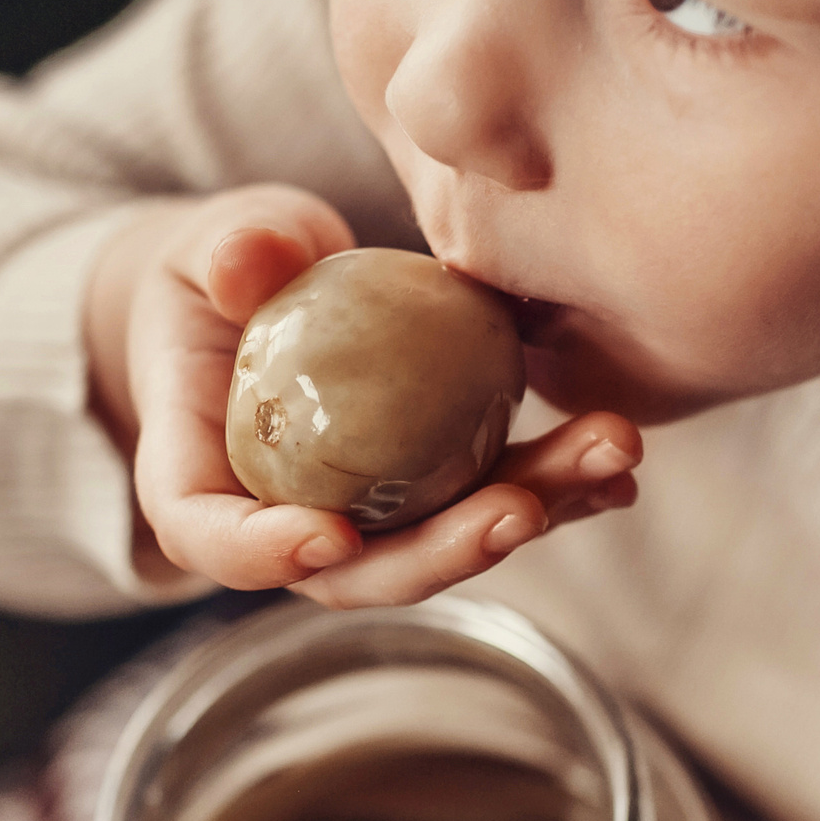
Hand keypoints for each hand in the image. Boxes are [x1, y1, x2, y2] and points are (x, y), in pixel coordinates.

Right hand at [87, 186, 640, 607]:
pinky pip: (492, 501)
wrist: (265, 292)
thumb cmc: (224, 271)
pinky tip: (617, 467)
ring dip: (533, 512)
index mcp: (202, 476)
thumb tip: (246, 261)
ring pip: (442, 544)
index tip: (333, 534)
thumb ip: (228, 254)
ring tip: (607, 460)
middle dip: (444, 553)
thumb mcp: (210, 248)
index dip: (265, 553)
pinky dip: (557, 489)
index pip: (213, 539)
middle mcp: (288, 519)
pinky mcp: (432, 490)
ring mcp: (369, 515)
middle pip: (356, 572)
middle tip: (522, 510)